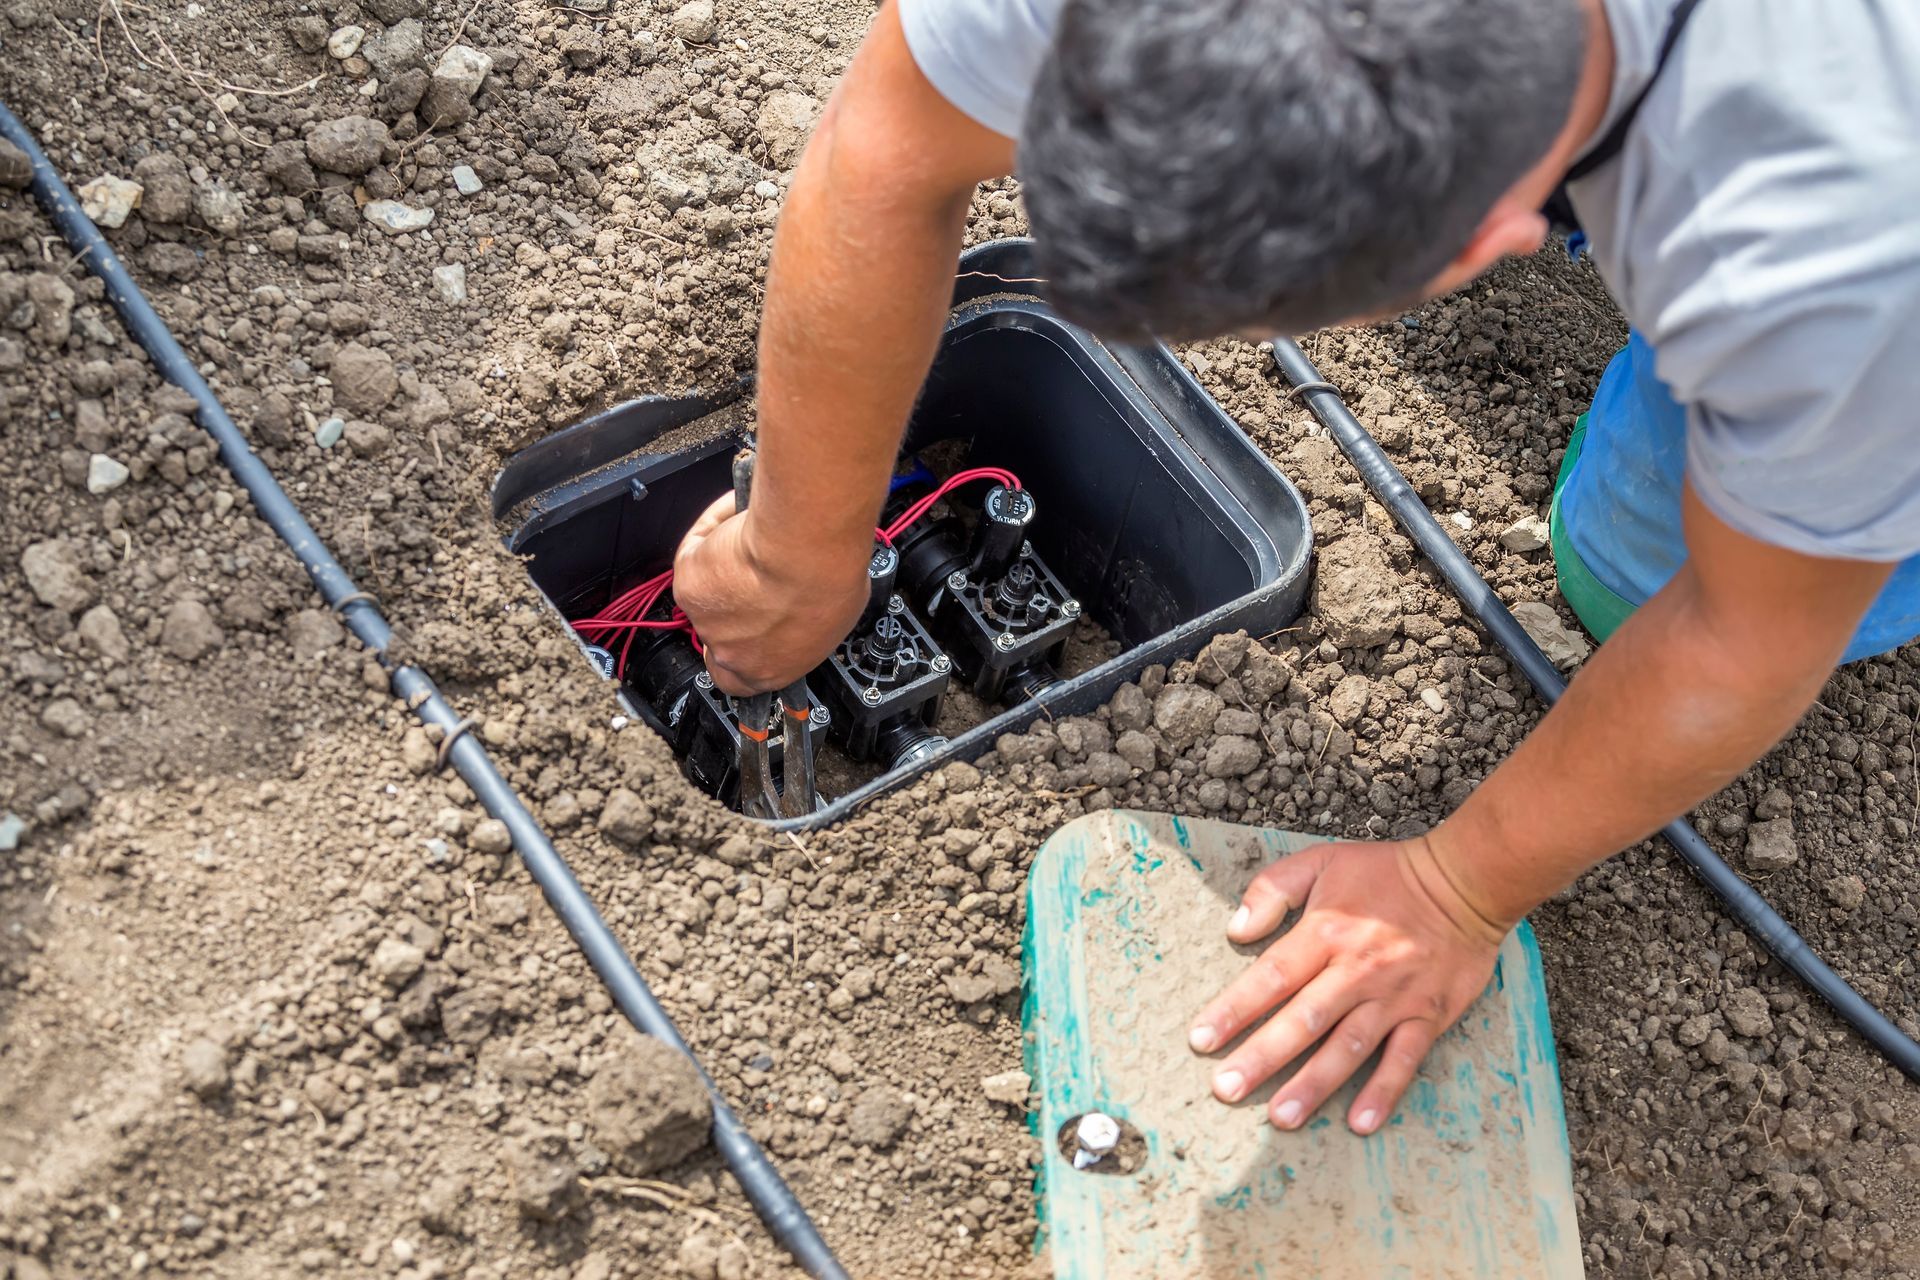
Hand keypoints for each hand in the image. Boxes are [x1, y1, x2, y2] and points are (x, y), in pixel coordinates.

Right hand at [672, 493, 869, 693]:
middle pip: (721, 635)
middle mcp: (733, 653)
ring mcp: (706, 619)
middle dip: (733, 606)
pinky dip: (713, 532)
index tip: (748, 635)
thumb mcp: (831, 620)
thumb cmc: (828, 581)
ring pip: (709, 592)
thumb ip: (801, 625)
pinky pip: (698, 552)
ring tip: (758, 543)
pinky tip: (740, 522)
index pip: (739, 683)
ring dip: (726, 568)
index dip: (739, 657)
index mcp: (770, 671)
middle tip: (754, 575)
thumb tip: (797, 606)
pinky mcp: (688, 583)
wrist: (803, 550)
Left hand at [1186, 835, 1507, 1135]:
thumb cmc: (1386, 873)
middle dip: (1262, 1056)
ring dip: (1314, 1084)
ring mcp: (1394, 996)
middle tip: (1226, 1089)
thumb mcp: (1321, 861)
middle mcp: (1356, 969)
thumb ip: (1272, 889)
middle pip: (1302, 1019)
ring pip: (1348, 1046)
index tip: (1201, 1040)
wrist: (1466, 881)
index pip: (1271, 976)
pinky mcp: (1428, 1015)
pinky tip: (1360, 1122)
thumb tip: (1236, 930)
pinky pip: (1405, 1059)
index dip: (1234, 1009)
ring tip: (1281, 1117)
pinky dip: (1384, 1091)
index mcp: (1325, 931)